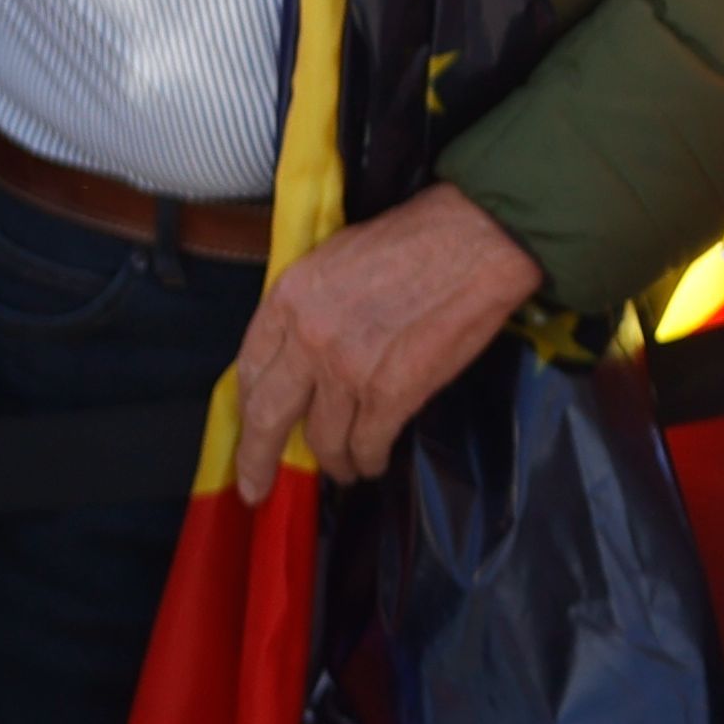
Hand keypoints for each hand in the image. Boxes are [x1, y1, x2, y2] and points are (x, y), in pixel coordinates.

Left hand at [226, 181, 541, 494]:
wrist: (477, 241)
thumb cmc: (417, 237)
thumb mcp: (338, 258)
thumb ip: (309, 305)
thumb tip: (300, 350)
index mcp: (291, 296)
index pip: (249, 367)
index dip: (246, 408)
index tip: (247, 427)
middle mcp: (309, 338)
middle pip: (268, 416)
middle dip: (258, 459)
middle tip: (257, 487)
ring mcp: (348, 369)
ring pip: (322, 439)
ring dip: (332, 461)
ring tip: (343, 468)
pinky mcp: (391, 394)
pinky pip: (367, 444)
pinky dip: (368, 460)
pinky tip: (372, 462)